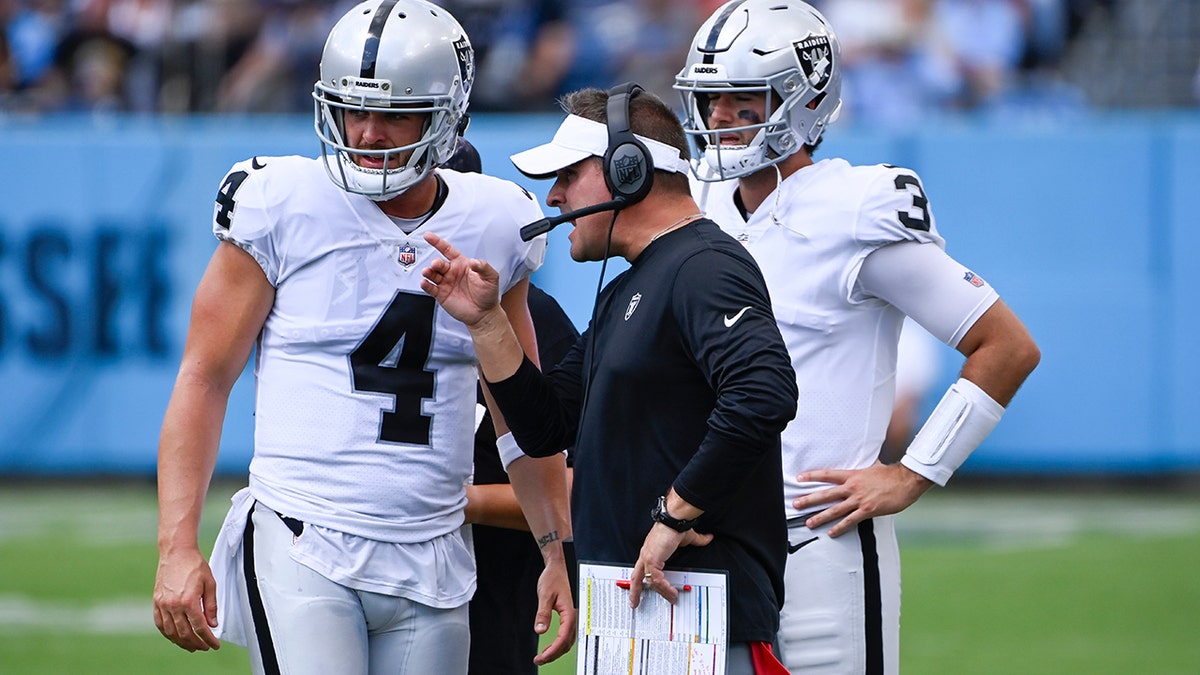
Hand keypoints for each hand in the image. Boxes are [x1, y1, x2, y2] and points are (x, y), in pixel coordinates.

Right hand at [152, 548, 220, 651]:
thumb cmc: (194, 565)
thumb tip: (213, 624)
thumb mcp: (210, 584)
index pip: (200, 628)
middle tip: (204, 647)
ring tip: (191, 646)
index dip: (208, 639)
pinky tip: (175, 636)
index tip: (214, 645)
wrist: (176, 552)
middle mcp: (173, 605)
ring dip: (182, 642)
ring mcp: (162, 604)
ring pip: (171, 632)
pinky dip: (168, 633)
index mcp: (189, 601)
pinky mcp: (156, 602)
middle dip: (196, 644)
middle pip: (185, 633)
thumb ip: (211, 606)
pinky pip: (160, 624)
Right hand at [420, 232, 500, 326]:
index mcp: (462, 264)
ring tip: (427, 272)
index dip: (437, 242)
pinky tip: (425, 282)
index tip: (428, 236)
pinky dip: (426, 285)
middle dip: (435, 262)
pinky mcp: (441, 295)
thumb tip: (473, 261)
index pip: (447, 250)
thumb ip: (483, 266)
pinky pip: (430, 288)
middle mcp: (452, 272)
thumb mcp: (491, 277)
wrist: (485, 313)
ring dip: (428, 272)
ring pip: (432, 274)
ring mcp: (445, 283)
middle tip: (436, 264)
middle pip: (438, 263)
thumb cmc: (488, 293)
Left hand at [532, 558, 576, 664]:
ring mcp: (574, 616)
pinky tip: (551, 646)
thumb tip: (540, 630)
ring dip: (557, 650)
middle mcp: (576, 615)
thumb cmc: (554, 577)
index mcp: (571, 611)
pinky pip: (568, 634)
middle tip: (539, 660)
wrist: (560, 565)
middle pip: (567, 643)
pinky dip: (560, 643)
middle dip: (554, 654)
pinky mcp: (571, 614)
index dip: (553, 651)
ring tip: (543, 656)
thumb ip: (543, 613)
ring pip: (569, 640)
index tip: (541, 657)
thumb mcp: (545, 594)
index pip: (563, 638)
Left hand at [628, 523, 712, 606]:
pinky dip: (665, 587)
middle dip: (635, 592)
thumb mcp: (687, 538)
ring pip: (650, 581)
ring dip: (661, 592)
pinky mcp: (652, 559)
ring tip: (672, 598)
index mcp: (650, 551)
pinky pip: (657, 579)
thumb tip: (708, 538)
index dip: (639, 581)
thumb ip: (698, 540)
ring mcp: (647, 557)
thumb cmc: (677, 525)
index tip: (639, 590)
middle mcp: (646, 555)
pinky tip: (672, 592)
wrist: (675, 519)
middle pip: (636, 577)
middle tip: (635, 603)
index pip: (641, 569)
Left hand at [792, 461, 933, 536]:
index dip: (812, 476)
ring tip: (808, 523)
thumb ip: (860, 470)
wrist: (906, 480)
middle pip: (826, 494)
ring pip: (835, 510)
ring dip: (820, 517)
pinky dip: (840, 528)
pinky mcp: (868, 510)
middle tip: (795, 504)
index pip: (827, 475)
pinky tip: (831, 533)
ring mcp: (859, 500)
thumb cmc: (891, 474)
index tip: (799, 478)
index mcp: (852, 475)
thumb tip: (855, 469)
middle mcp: (852, 487)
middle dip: (809, 499)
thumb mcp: (871, 467)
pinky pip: (850, 521)